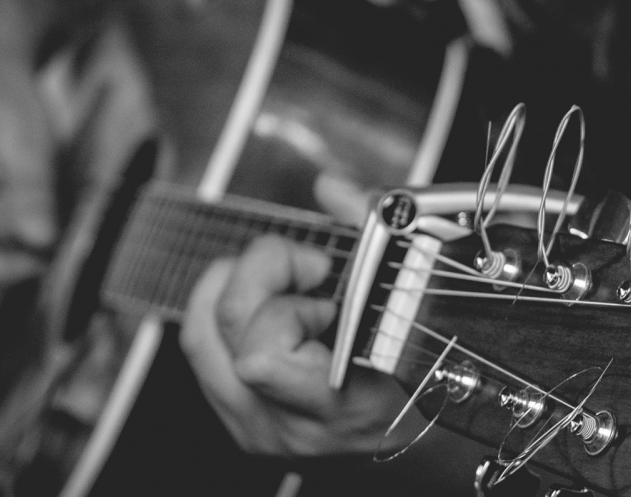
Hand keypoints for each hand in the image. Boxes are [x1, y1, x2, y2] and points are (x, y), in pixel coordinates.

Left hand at [181, 236, 411, 456]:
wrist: (424, 443)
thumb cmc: (430, 373)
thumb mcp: (418, 305)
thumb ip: (378, 234)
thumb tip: (332, 187)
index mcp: (339, 405)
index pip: (262, 357)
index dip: (286, 303)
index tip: (327, 283)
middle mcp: (290, 425)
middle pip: (229, 329)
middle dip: (264, 274)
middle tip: (309, 271)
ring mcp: (258, 430)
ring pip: (200, 337)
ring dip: (236, 291)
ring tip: (283, 286)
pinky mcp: (240, 424)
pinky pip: (203, 353)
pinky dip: (228, 315)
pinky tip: (269, 307)